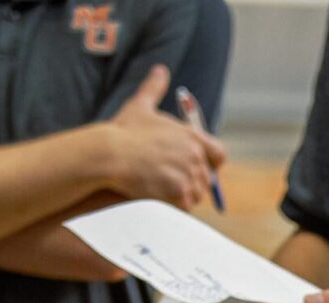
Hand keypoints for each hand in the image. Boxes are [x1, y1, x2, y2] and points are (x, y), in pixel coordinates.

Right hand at [102, 65, 224, 210]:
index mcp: (192, 136)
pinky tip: (159, 198)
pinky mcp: (179, 194)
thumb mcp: (141, 105)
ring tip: (162, 189)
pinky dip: (174, 206)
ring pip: (196, 194)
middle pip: (206, 179)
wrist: (109, 154)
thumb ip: (154, 88)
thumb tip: (160, 69)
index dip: (211, 164)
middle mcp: (195, 155)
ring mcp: (188, 175)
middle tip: (169, 182)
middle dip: (191, 182)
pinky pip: (185, 206)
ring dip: (183, 195)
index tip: (200, 168)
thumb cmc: (123, 131)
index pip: (219, 154)